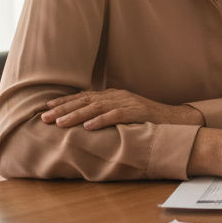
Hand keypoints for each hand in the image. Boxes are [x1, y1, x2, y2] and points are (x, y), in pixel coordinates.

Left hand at [42, 89, 203, 129]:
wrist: (177, 120)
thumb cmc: (148, 121)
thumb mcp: (124, 115)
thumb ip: (107, 115)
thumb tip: (83, 124)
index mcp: (114, 96)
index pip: (84, 97)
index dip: (64, 102)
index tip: (46, 109)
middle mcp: (118, 96)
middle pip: (86, 100)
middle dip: (64, 109)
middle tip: (44, 118)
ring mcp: (129, 103)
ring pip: (97, 107)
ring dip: (77, 115)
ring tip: (60, 123)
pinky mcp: (139, 112)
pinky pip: (117, 115)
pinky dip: (102, 120)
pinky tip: (88, 126)